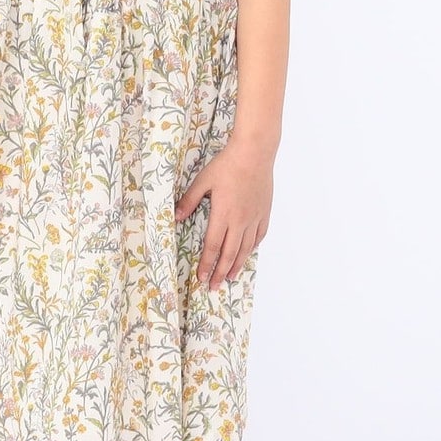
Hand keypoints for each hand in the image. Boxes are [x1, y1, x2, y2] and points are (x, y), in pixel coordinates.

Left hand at [173, 139, 273, 290]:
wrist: (254, 153)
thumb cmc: (227, 165)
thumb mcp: (202, 181)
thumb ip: (189, 201)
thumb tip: (176, 217)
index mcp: (223, 215)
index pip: (212, 247)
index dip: (206, 265)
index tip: (201, 278)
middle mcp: (239, 221)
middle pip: (229, 254)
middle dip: (220, 273)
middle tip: (214, 287)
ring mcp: (254, 218)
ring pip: (245, 249)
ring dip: (236, 265)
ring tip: (230, 278)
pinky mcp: (264, 212)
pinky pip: (259, 236)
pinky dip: (252, 249)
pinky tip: (247, 254)